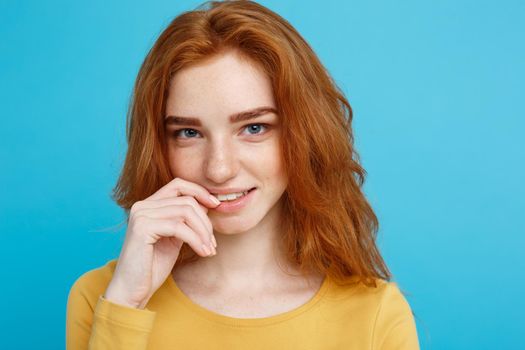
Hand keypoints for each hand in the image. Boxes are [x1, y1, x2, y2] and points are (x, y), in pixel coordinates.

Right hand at [103, 177, 219, 308]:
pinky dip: (196, 240)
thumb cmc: (152, 267)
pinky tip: (203, 252)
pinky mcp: (142, 228)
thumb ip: (186, 220)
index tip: (217, 205)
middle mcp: (142, 206)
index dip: (200, 191)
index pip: (178, 184)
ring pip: (186, 212)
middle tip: (213, 243)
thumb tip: (208, 204)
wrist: (131, 291)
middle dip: (206, 221)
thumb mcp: (174, 238)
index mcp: (148, 205)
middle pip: (187, 200)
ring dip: (203, 232)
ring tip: (209, 249)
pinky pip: (179, 227)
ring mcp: (141, 215)